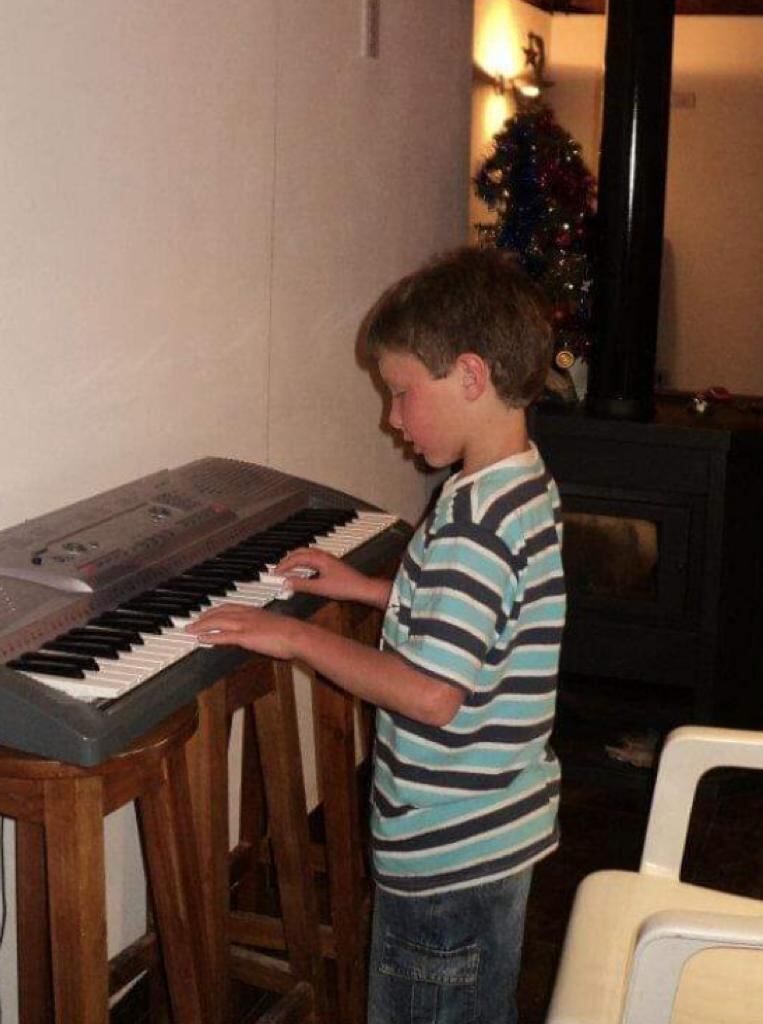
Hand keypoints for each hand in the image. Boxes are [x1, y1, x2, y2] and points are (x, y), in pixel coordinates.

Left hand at [185, 604, 300, 659]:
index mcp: (255, 611)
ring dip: (202, 625)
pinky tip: (201, 639)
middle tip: (193, 621)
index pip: (230, 607)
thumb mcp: (275, 626)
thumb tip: (263, 635)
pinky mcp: (245, 636)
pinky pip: (223, 635)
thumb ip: (265, 628)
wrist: (298, 635)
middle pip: (220, 612)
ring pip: (218, 622)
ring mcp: (245, 625)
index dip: (216, 610)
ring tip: (190, 629)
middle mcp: (247, 615)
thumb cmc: (292, 633)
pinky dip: (210, 636)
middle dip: (204, 616)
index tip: (207, 612)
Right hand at [275, 548, 378, 602]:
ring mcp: (326, 558)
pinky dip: (302, 563)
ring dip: (294, 560)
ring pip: (306, 554)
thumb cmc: (345, 586)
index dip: (283, 566)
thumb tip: (286, 583)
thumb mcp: (320, 588)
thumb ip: (302, 585)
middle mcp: (322, 555)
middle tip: (277, 569)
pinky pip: (311, 559)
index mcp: (319, 558)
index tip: (275, 573)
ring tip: (286, 569)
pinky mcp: (330, 563)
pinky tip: (301, 571)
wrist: (363, 587)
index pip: (296, 558)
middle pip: (299, 553)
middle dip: (287, 560)